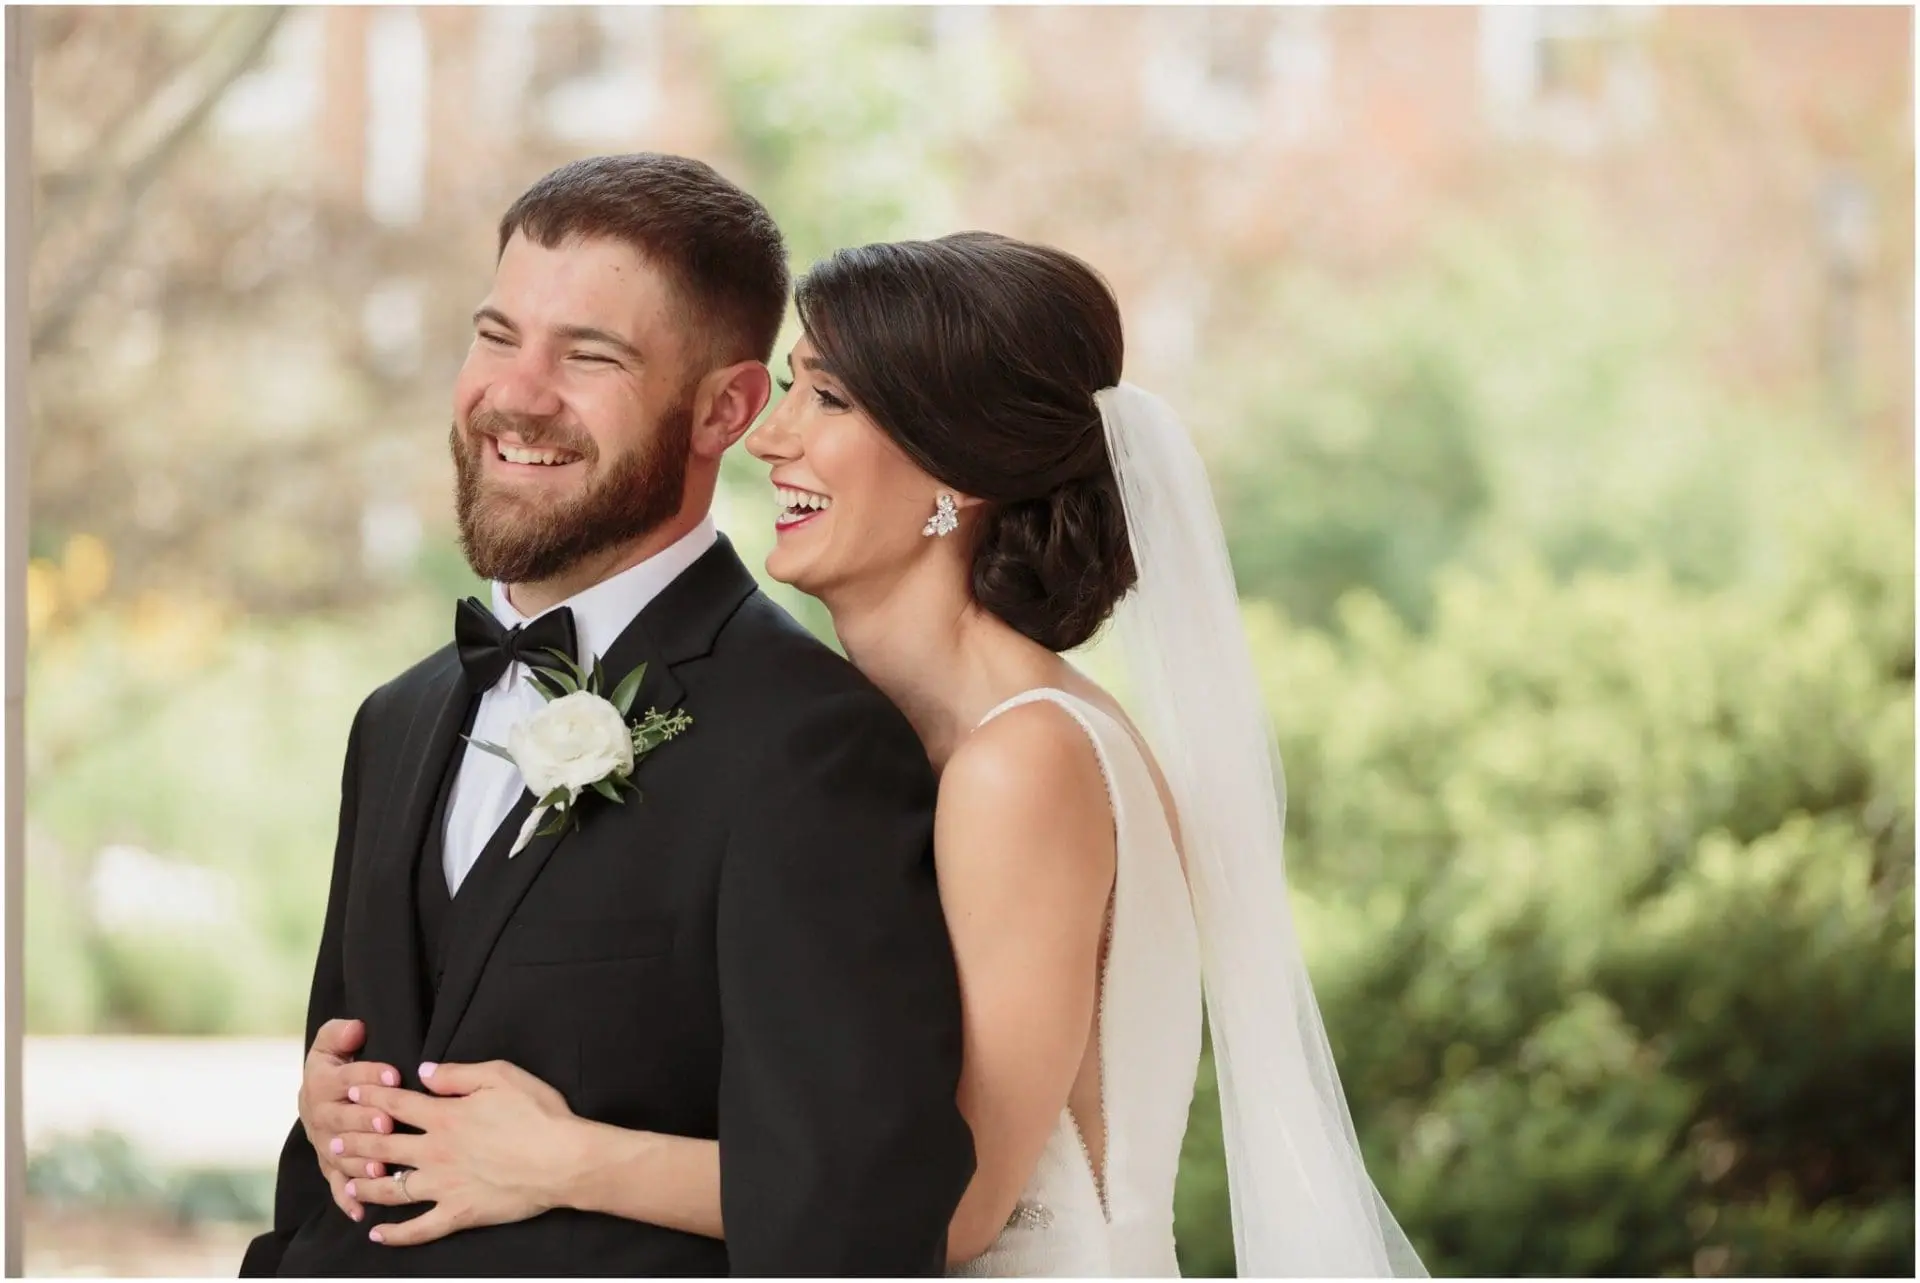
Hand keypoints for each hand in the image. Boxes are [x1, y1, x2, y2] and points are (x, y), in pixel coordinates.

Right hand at [298, 1018, 399, 1221]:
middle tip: (387, 1123)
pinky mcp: (329, 1165)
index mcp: (321, 1083)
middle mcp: (319, 1115)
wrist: (317, 1094)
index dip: (368, 1075)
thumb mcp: (332, 1042)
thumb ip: (340, 1033)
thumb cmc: (336, 1063)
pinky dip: (346, 1198)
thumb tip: (356, 1029)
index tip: (394, 1074)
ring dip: (357, 1161)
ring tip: (379, 1167)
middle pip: (341, 1119)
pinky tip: (360, 1210)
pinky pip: (335, 1183)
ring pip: (339, 1155)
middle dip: (363, 1121)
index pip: (346, 1078)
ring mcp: (323, 1143)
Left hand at [335, 1060, 581, 1246]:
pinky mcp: (458, 1213)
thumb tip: (424, 1072)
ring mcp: (443, 1186)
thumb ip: (458, 1074)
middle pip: (382, 1146)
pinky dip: (395, 1235)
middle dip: (354, 1141)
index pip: (396, 1103)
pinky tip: (377, 1234)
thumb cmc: (538, 1114)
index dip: (371, 1096)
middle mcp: (435, 1151)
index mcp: (445, 1116)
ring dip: (364, 1185)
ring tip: (346, 1184)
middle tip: (331, 1141)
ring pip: (390, 1188)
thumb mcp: (502, 1076)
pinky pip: (419, 1229)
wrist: (563, 1160)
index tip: (351, 1093)